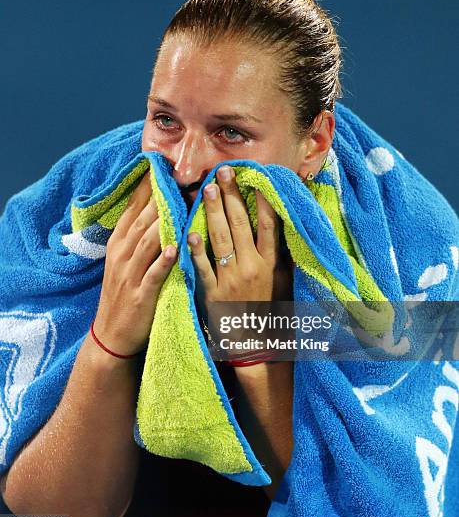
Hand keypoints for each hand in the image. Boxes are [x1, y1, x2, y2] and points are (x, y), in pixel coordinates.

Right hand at [93, 172, 176, 355]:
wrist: (110, 335)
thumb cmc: (123, 293)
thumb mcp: (124, 261)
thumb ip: (140, 237)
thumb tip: (159, 209)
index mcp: (119, 244)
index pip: (133, 209)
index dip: (147, 188)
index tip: (162, 167)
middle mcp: (122, 255)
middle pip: (142, 220)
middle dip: (161, 198)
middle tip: (180, 177)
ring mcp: (130, 275)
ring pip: (147, 242)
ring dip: (165, 222)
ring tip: (183, 203)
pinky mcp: (140, 296)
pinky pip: (153, 275)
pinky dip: (163, 261)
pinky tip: (175, 248)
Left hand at [187, 165, 283, 316]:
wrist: (253, 344)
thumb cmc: (268, 309)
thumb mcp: (280, 280)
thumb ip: (279, 253)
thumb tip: (279, 224)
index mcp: (269, 263)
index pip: (268, 226)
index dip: (261, 201)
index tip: (254, 179)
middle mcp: (252, 267)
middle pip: (241, 225)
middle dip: (231, 196)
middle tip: (222, 172)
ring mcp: (231, 279)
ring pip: (222, 239)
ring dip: (213, 213)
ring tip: (206, 189)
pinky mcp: (213, 293)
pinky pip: (203, 268)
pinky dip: (196, 250)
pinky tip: (190, 232)